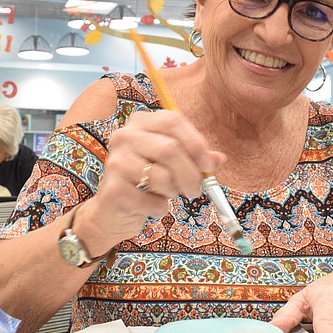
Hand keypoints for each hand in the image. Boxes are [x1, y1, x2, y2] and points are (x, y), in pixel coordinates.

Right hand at [78, 111, 224, 252]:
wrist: (113, 211)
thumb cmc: (147, 183)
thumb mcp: (174, 166)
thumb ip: (196, 160)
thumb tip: (219, 159)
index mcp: (141, 123)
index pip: (173, 120)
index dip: (195, 143)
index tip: (208, 165)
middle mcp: (125, 136)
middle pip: (170, 149)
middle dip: (190, 175)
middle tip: (195, 191)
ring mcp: (116, 161)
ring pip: (161, 177)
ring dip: (173, 192)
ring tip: (167, 195)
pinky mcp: (113, 189)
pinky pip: (150, 201)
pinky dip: (159, 209)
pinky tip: (152, 207)